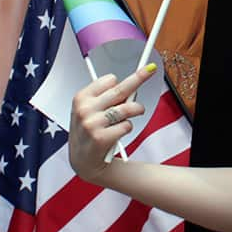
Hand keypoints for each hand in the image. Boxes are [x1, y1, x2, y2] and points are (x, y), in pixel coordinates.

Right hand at [68, 65, 154, 183]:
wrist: (83, 161)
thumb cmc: (89, 131)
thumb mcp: (90, 111)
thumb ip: (107, 98)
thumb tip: (132, 85)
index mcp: (81, 98)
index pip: (108, 80)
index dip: (119, 83)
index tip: (133, 76)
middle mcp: (84, 109)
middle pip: (120, 89)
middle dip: (139, 78)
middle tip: (150, 70)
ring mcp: (92, 124)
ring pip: (127, 108)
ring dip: (137, 109)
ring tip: (138, 111)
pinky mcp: (101, 138)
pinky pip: (127, 126)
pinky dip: (128, 127)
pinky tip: (119, 132)